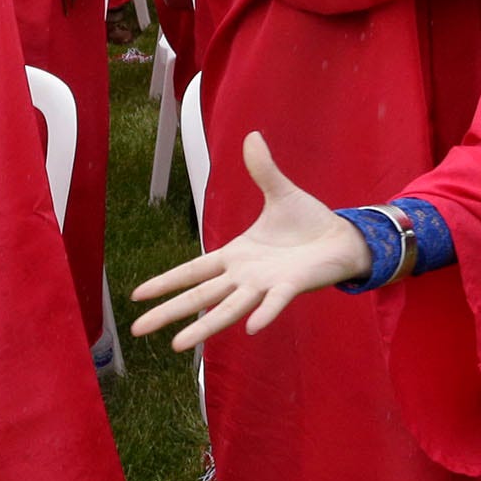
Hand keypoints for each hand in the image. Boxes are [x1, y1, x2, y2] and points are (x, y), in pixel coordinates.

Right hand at [131, 134, 370, 350]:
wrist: (343, 238)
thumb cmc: (309, 223)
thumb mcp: (281, 192)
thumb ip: (263, 170)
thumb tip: (251, 136)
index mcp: (236, 255)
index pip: (192, 271)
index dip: (165, 282)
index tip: (136, 295)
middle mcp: (245, 275)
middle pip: (199, 295)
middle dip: (168, 312)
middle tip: (136, 331)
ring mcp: (266, 284)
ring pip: (228, 308)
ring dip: (204, 324)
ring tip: (176, 345)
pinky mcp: (291, 287)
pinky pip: (275, 303)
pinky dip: (264, 314)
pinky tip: (250, 328)